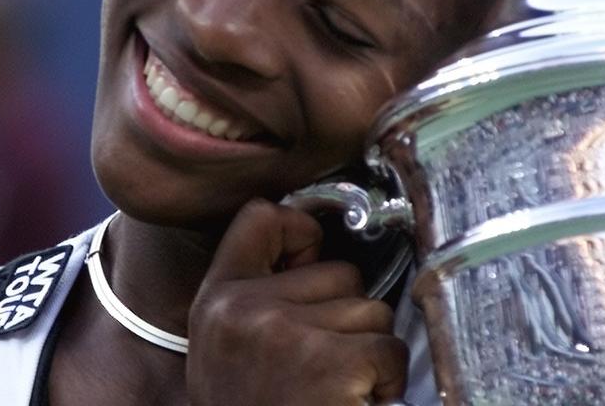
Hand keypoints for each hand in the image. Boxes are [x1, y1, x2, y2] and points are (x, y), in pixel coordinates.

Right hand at [187, 199, 407, 405]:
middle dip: (345, 317)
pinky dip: (386, 380)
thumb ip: (258, 296)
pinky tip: (354, 403)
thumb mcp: (229, 350)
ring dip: (367, 352)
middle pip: (341, 272)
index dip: (299, 232)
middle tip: (318, 369)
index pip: (260, 217)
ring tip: (332, 391)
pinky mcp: (331, 365)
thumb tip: (316, 245)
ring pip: (372, 311)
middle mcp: (243, 310)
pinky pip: (388, 347)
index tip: (307, 266)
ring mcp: (287, 335)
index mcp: (215, 302)